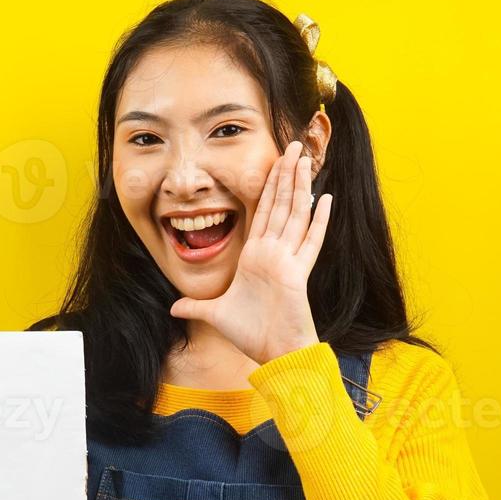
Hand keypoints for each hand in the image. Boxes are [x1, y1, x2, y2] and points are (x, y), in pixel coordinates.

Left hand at [170, 139, 333, 365]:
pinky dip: (319, 222)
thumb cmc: (250, 334)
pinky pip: (310, 242)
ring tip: (305, 160)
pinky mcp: (298, 273)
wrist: (274, 354)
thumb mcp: (215, 315)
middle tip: (294, 145)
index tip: (276, 163)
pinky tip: (326, 200)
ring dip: (300, 187)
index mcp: (255, 257)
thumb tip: (174, 307)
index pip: (263, 213)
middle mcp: (273, 253)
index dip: (269, 187)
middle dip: (286, 175)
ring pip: (296, 215)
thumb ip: (195, 307)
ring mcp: (288, 261)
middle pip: (281, 205)